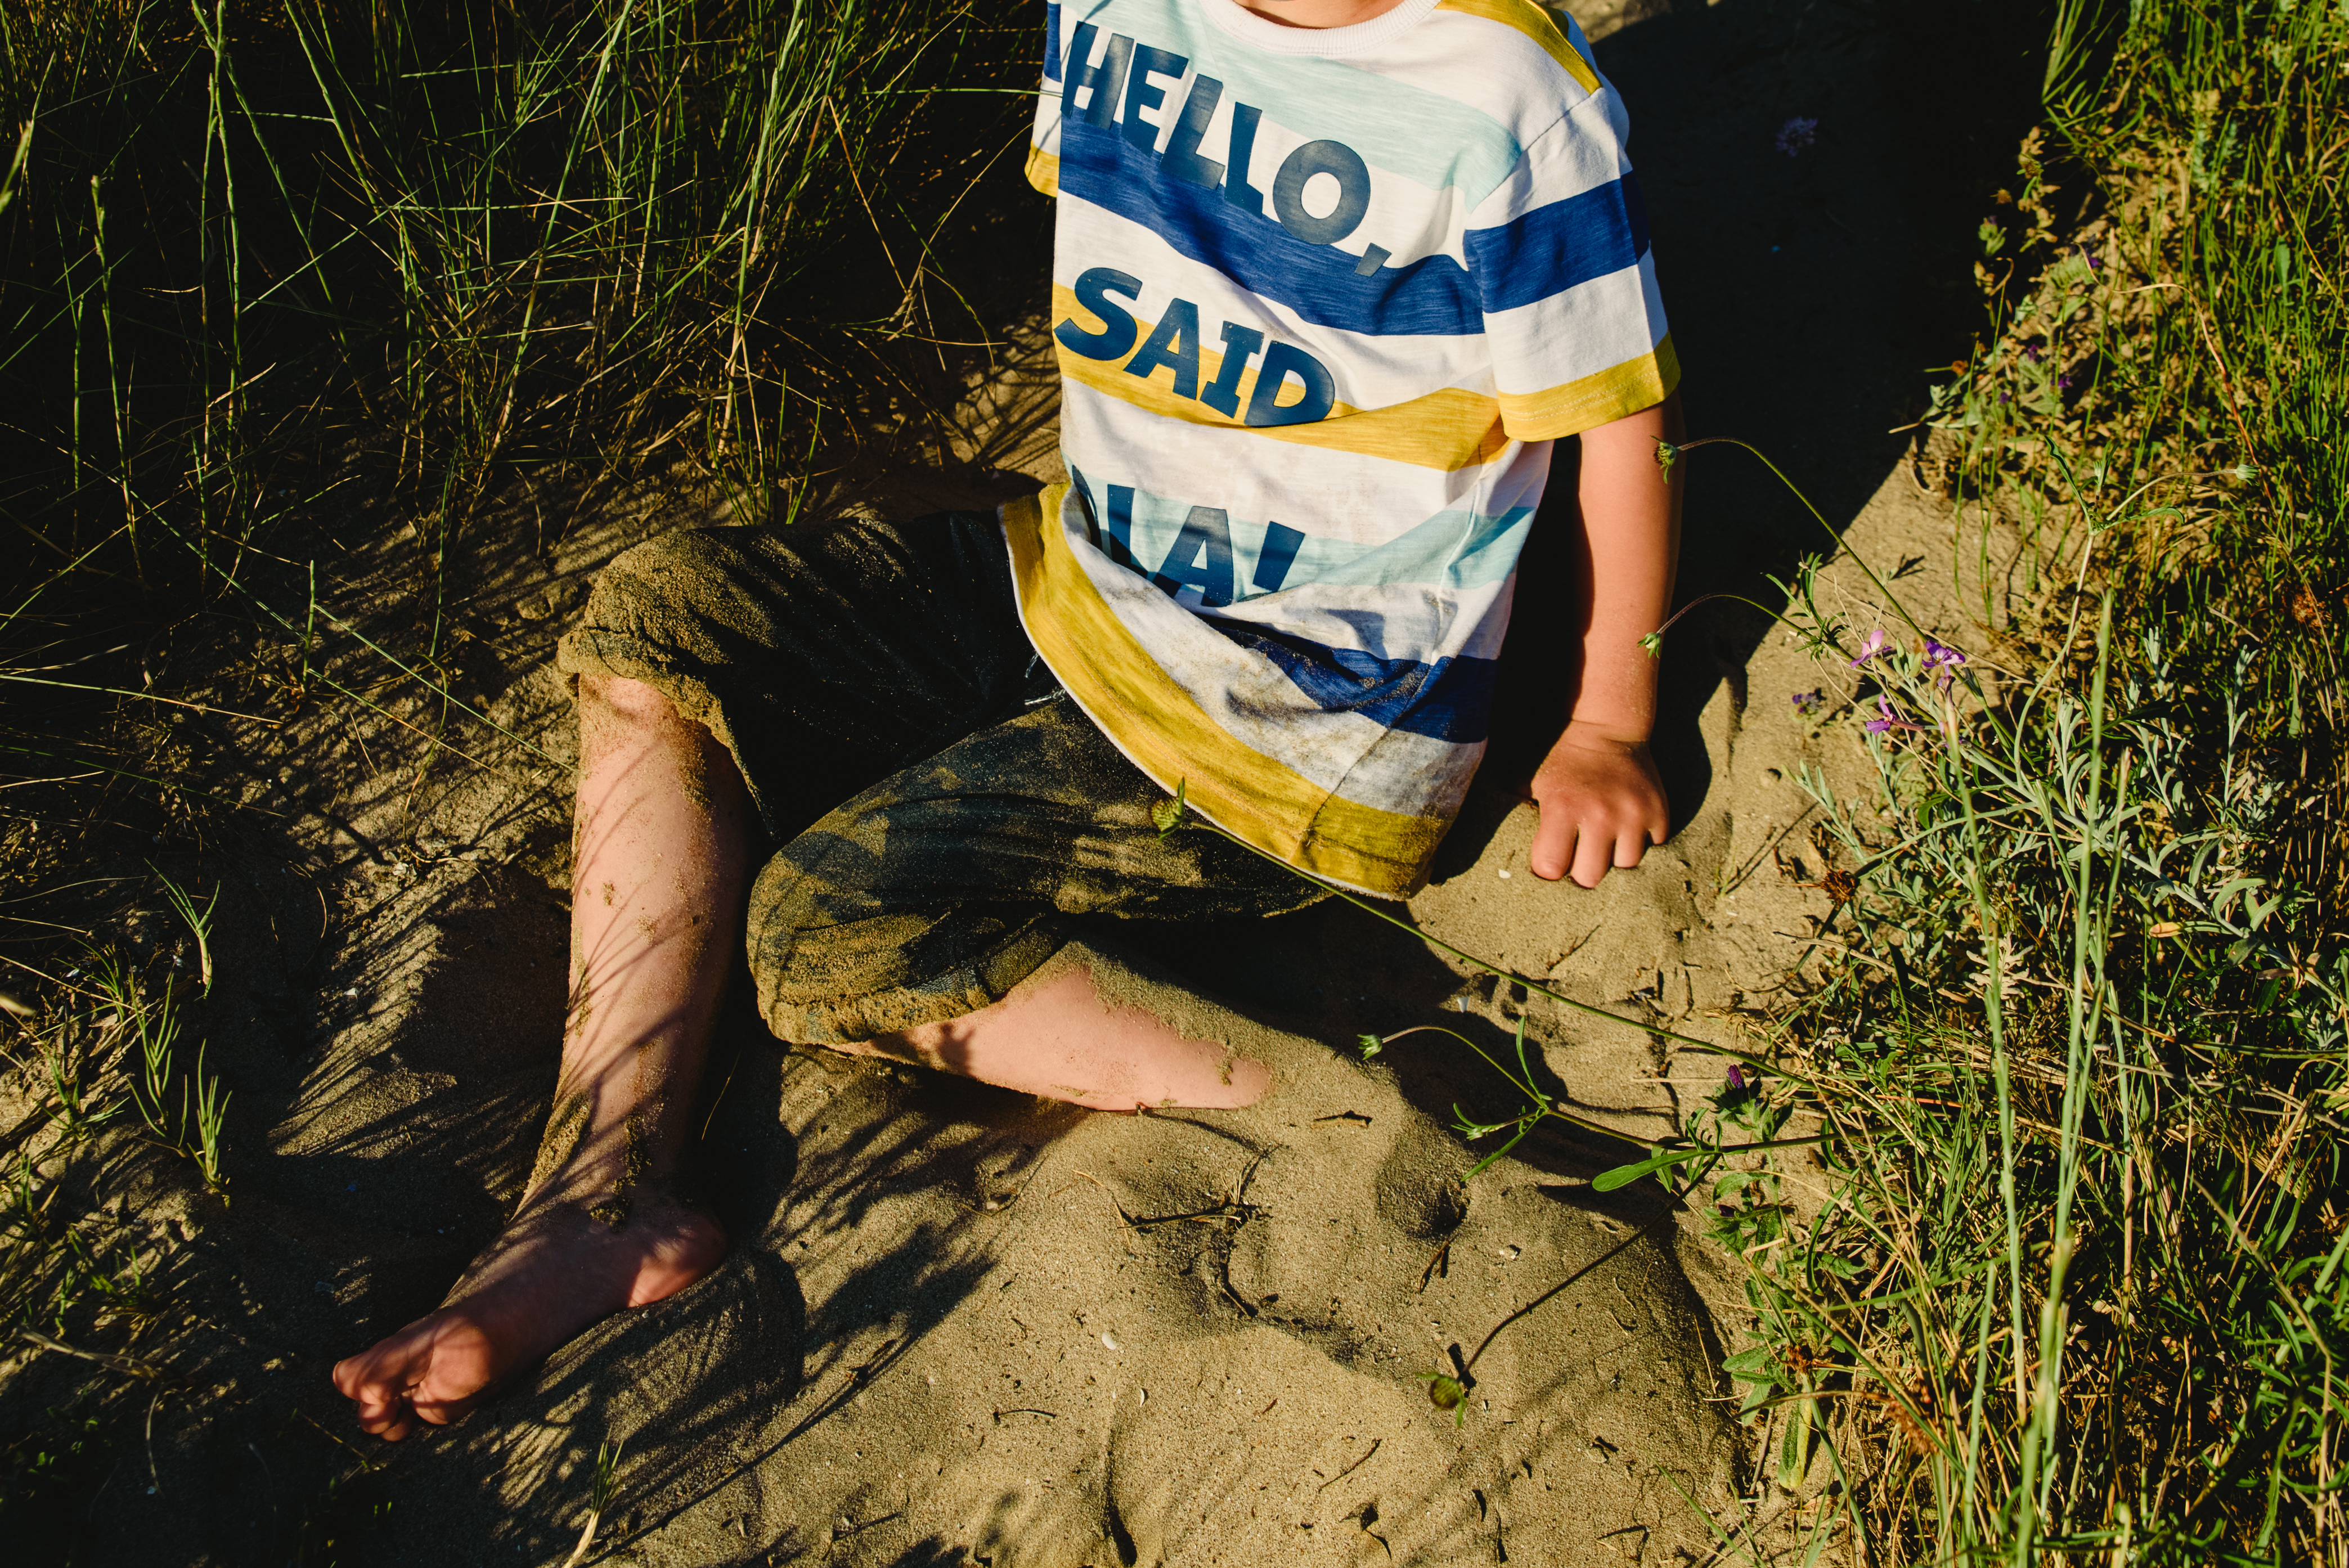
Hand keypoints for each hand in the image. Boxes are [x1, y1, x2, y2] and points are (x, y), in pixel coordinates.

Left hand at [1526, 721, 1669, 887]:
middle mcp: (1600, 815)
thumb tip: (1506, 849)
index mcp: (1562, 808)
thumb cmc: (1558, 756)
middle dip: (1580, 872)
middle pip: (1590, 877)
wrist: (1604, 725)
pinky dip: (1641, 844)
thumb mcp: (1527, 778)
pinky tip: (1627, 833)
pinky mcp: (1658, 812)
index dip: (1547, 868)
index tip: (1549, 860)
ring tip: (1604, 845)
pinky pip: (1653, 848)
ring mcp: (1633, 815)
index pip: (1551, 867)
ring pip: (1626, 867)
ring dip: (1613, 859)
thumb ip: (1517, 812)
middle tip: (1578, 858)